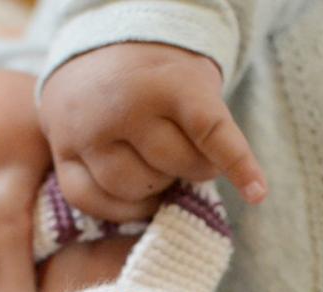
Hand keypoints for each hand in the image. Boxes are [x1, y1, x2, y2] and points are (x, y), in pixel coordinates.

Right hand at [40, 41, 266, 220]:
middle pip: (174, 166)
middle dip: (192, 169)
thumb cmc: (157, 80)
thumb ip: (210, 131)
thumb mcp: (192, 85)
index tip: (259, 194)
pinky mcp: (63, 154)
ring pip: (134, 188)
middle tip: (189, 156)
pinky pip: (95, 202)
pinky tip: (135, 194)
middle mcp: (121, 105)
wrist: (94, 54)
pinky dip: (121, 207)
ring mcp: (87, 132)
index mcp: (164, 82)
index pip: (209, 129)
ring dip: (156, 189)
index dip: (238, 164)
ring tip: (159, 170)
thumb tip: (225, 190)